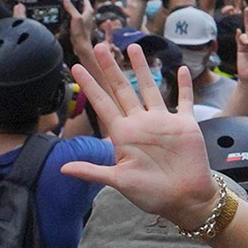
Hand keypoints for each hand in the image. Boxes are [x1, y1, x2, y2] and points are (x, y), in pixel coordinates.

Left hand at [61, 41, 224, 225]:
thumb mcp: (119, 182)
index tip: (76, 67)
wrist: (185, 199)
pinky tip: (179, 70)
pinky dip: (183, 86)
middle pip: (123, 90)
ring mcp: (163, 122)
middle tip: (100, 48)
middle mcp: (140, 123)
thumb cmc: (152, 193)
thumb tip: (62, 169)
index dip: (89, 86)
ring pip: (150, 88)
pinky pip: (183, 101)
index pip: (102, 104)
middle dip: (111, 69)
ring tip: (134, 48)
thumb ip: (93, 172)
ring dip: (143, 69)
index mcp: (123, 134)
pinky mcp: (185, 125)